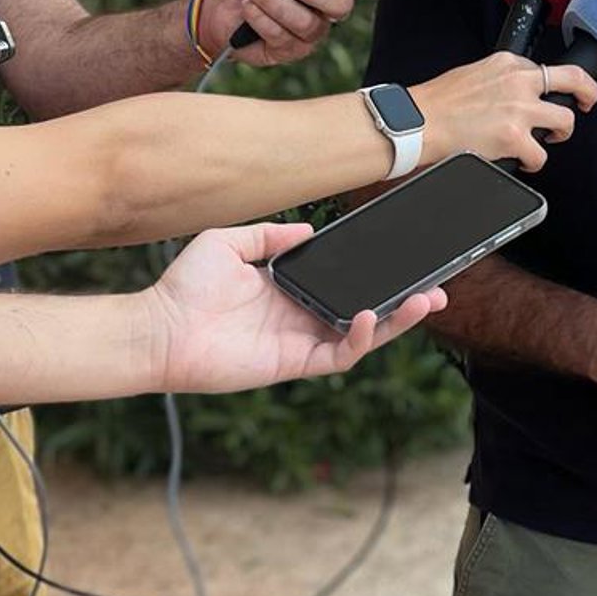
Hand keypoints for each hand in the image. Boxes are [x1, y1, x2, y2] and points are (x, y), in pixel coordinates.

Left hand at [142, 221, 443, 390]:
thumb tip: (309, 231)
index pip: (344, 281)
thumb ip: (270, 235)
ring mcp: (301, 341)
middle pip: (367, 309)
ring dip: (398, 320)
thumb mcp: (228, 242)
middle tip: (438, 285)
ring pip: (364, 334)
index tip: (403, 257)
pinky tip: (372, 316)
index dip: (376, 273)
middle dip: (405, 300)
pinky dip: (361, 337)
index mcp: (289, 288)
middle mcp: (301, 316)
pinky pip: (339, 355)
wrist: (159, 328)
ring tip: (428, 300)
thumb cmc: (184, 287)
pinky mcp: (294, 363)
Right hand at [417, 54, 596, 171]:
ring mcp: (520, 109)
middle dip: (588, 93)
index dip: (553, 84)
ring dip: (559, 133)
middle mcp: (518, 81)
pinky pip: (541, 155)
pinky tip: (522, 160)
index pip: (546, 68)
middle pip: (574, 80)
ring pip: (566, 120)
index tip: (560, 91)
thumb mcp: (473, 74)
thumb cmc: (436, 103)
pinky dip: (533, 162)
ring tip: (547, 140)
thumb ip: (499, 80)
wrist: (418, 122)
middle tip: (587, 103)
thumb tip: (512, 94)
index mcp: (507, 63)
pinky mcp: (515, 137)